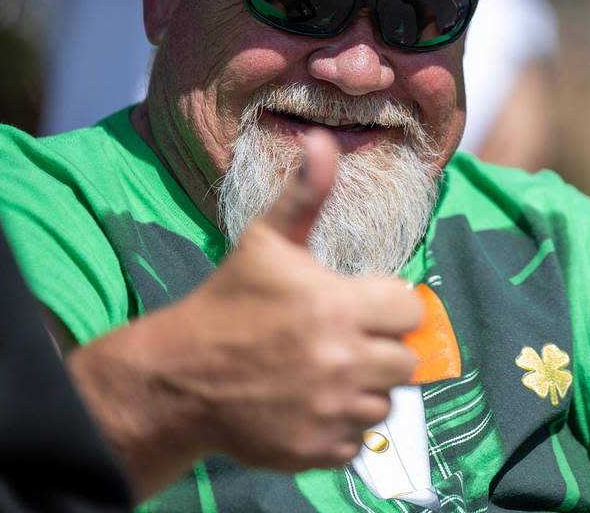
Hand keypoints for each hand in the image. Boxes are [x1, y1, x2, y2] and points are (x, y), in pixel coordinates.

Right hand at [153, 129, 420, 470]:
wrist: (179, 377)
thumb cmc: (228, 302)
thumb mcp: (266, 242)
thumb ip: (305, 193)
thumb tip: (324, 141)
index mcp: (337, 307)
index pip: (409, 310)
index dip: (388, 305)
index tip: (359, 305)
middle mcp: (343, 362)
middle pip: (405, 360)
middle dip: (380, 348)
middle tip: (341, 340)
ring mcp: (331, 410)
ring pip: (385, 402)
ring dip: (364, 389)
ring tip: (325, 372)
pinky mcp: (317, 449)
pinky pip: (357, 439)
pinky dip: (341, 426)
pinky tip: (311, 404)